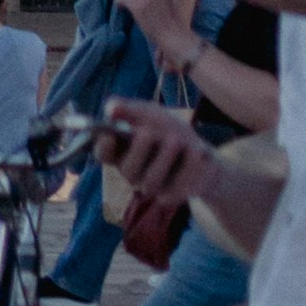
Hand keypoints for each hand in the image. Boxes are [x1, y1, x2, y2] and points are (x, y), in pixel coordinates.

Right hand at [104, 103, 261, 258]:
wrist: (203, 155)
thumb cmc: (171, 132)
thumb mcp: (153, 114)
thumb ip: (133, 110)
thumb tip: (111, 108)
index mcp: (122, 151)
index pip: (103, 154)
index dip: (102, 147)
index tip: (108, 136)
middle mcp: (133, 172)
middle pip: (127, 170)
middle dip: (138, 151)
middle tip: (147, 132)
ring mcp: (152, 187)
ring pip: (151, 181)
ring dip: (165, 157)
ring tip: (177, 139)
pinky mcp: (172, 196)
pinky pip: (179, 185)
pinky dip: (190, 163)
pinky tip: (197, 150)